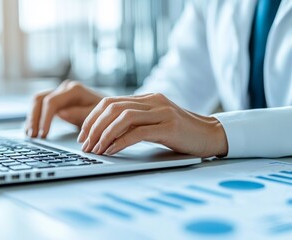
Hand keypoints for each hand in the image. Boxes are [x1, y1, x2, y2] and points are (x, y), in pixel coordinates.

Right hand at [26, 80, 102, 137]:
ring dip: (32, 117)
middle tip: (32, 136)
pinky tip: (31, 130)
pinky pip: (41, 106)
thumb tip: (61, 113)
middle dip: (34, 118)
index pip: (51, 102)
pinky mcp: (58, 100)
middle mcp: (65, 88)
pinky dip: (35, 117)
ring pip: (37, 101)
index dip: (45, 119)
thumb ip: (79, 114)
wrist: (111, 110)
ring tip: (30, 135)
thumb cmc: (105, 114)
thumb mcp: (96, 116)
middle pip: (40, 99)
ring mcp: (60, 93)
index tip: (43, 135)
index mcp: (74, 90)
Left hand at [77, 93, 227, 157]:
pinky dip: (120, 142)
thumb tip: (105, 133)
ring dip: (104, 135)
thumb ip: (134, 122)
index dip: (92, 118)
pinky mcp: (169, 126)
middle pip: (112, 108)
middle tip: (85, 145)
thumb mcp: (154, 123)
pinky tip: (111, 151)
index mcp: (146, 98)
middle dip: (93, 127)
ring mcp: (161, 112)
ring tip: (96, 150)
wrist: (212, 135)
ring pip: (123, 118)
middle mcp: (152, 101)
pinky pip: (138, 132)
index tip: (82, 135)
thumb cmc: (180, 132)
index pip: (110, 102)